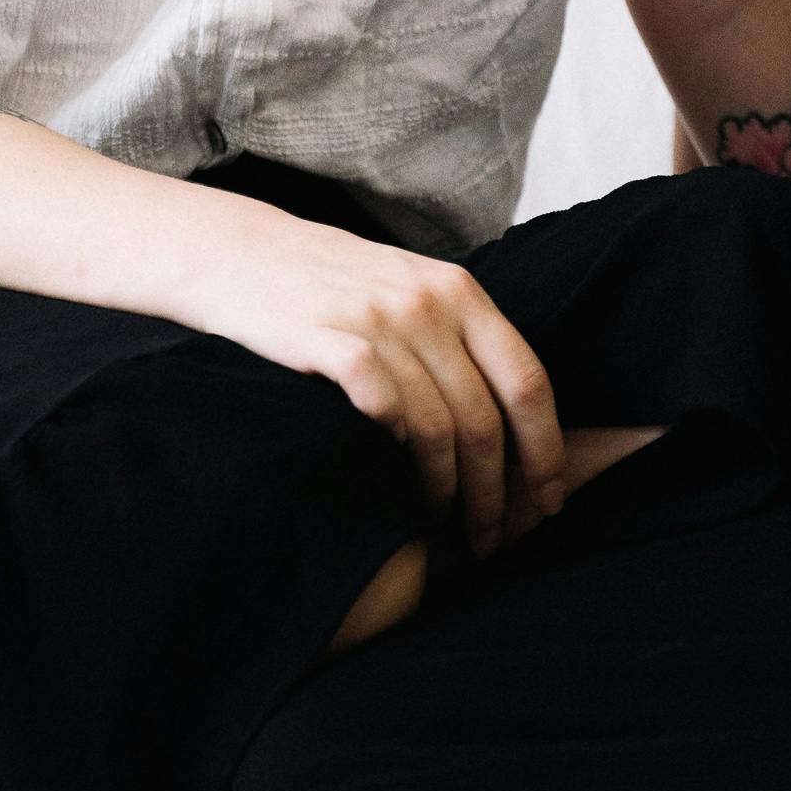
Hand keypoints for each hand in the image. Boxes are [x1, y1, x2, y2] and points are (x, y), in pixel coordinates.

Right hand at [197, 208, 563, 555]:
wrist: (241, 251)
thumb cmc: (332, 284)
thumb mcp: (411, 288)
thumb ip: (459, 338)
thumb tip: (513, 422)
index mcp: (460, 292)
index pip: (527, 380)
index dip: (546, 449)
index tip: (550, 500)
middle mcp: (428, 303)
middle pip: (485, 418)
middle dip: (495, 493)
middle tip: (488, 539)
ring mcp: (379, 321)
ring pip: (438, 428)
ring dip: (445, 492)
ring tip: (439, 525)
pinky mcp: (329, 341)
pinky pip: (383, 413)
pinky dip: (394, 456)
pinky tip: (388, 480)